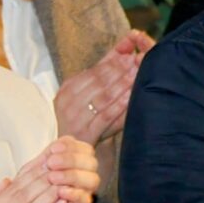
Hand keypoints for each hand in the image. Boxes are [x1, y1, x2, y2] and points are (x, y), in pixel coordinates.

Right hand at [53, 30, 154, 145]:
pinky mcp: (86, 133)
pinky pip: (106, 116)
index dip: (112, 63)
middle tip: (137, 62)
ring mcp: (76, 119)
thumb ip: (98, 73)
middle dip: (120, 71)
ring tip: (137, 76)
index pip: (92, 73)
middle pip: (99, 83)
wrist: (71, 151)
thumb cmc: (82, 118)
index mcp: (66, 91)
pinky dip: (120, 106)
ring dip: (122, 85)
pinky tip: (132, 98)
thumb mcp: (82, 95)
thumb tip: (122, 51)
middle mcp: (68, 103)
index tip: (130, 56)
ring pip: (103, 98)